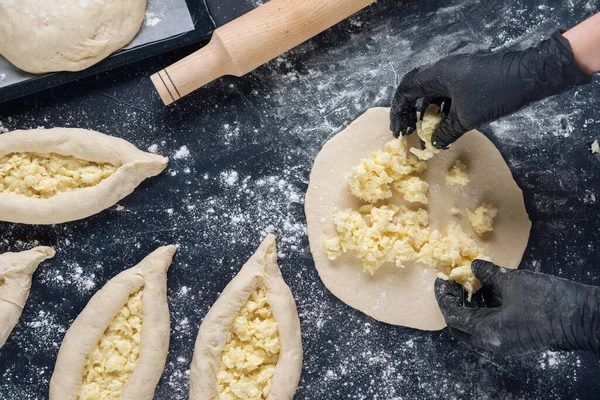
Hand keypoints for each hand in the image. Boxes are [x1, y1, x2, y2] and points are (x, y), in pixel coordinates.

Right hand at [390, 31, 590, 148]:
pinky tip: (444, 124)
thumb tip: (434, 144)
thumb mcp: (467, 118)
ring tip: (425, 131)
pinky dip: (441, 108)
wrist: (531, 76)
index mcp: (437, 75)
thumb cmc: (495, 94)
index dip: (398, 112)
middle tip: (408, 131)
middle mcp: (443, 70)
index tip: (399, 131)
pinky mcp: (468, 78)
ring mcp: (456, 73)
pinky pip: (446, 93)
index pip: (406, 91)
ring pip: (432, 92)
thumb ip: (446, 132)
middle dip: (409, 112)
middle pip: (416, 90)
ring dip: (426, 111)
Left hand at [435, 260, 599, 355]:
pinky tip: (489, 290)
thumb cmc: (547, 301)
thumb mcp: (512, 281)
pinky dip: (484, 310)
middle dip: (453, 304)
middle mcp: (491, 343)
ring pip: (474, 327)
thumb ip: (488, 274)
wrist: (582, 317)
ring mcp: (503, 344)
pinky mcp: (514, 341)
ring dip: (469, 306)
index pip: (452, 315)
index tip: (441, 279)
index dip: (443, 296)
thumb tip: (473, 266)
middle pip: (459, 326)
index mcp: (485, 331)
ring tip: (472, 283)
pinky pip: (489, 326)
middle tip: (454, 283)